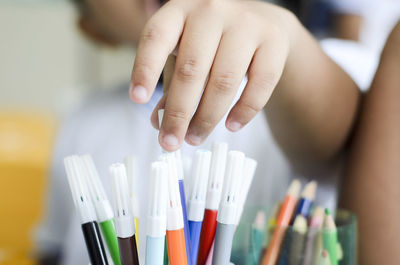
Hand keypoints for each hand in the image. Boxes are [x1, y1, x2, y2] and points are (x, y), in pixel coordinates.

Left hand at [130, 0, 296, 150]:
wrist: (264, 25)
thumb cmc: (215, 44)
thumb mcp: (186, 55)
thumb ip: (170, 85)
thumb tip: (158, 123)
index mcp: (181, 10)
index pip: (156, 37)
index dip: (145, 69)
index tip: (137, 101)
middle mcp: (212, 10)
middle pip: (191, 69)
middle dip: (178, 113)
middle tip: (170, 143)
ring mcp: (246, 23)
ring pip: (223, 80)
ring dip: (207, 118)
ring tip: (195, 139)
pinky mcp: (274, 41)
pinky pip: (259, 83)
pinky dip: (244, 111)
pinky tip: (231, 127)